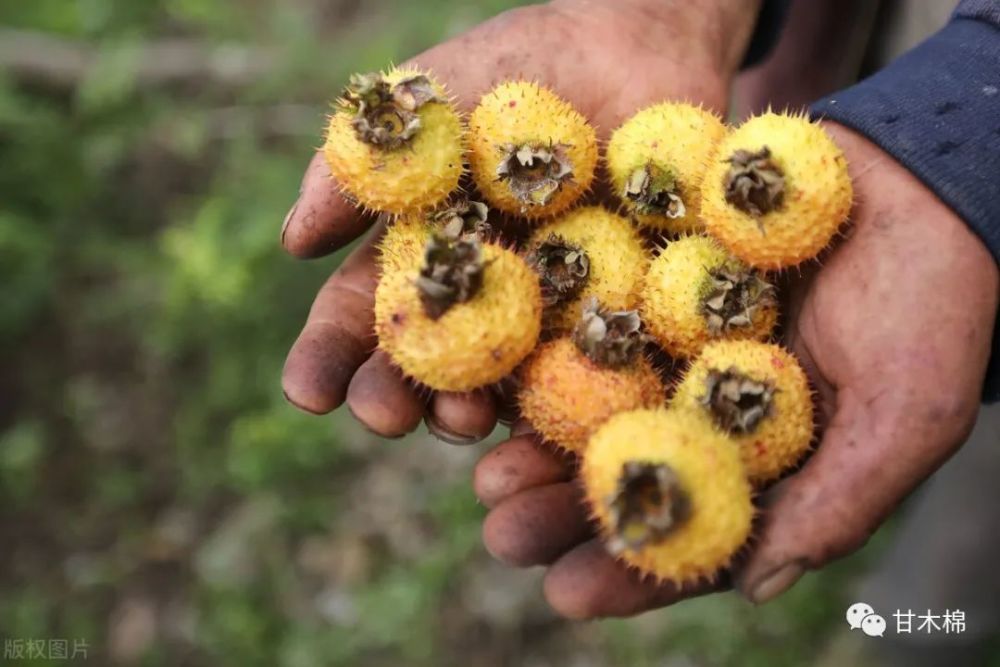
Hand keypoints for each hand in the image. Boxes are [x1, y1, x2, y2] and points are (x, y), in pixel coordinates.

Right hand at [281, 0, 759, 439]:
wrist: (638, 43)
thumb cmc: (521, 67)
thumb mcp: (429, 101)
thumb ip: (363, 165)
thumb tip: (293, 243)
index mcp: (423, 254)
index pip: (364, 313)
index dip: (330, 356)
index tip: (307, 392)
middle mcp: (478, 298)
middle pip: (427, 364)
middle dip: (395, 397)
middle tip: (381, 417)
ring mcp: (547, 318)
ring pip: (502, 387)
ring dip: (475, 413)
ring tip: (463, 417)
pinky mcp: (618, 324)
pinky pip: (593, 379)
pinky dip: (568, 413)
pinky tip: (541, 435)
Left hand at [474, 123, 999, 617]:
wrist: (922, 178)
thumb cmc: (934, 301)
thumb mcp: (906, 410)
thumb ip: (838, 499)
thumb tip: (757, 586)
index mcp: (762, 460)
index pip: (689, 531)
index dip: (630, 570)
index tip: (568, 594)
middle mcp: (704, 409)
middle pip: (623, 473)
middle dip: (560, 511)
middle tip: (503, 537)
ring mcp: (670, 344)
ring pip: (592, 403)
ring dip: (536, 440)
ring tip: (483, 472)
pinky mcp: (648, 276)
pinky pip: (586, 314)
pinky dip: (543, 343)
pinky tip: (498, 374)